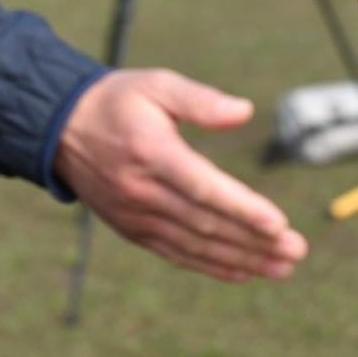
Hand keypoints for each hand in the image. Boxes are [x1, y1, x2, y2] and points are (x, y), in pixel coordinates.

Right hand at [54, 68, 308, 281]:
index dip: (242, 208)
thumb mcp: (157, 84)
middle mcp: (142, 192)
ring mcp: (136, 216)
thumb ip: (200, 99)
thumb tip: (244, 112)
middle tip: (296, 250)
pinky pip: (176, 254)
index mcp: (152, 153)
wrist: (61, 129)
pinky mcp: (133, 230)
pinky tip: (244, 272)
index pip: (203, 187)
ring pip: (195, 245)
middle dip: (254, 241)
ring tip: (282, 267)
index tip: (278, 223)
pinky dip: (211, 266)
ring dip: (242, 259)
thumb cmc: (119, 100)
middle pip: (206, 223)